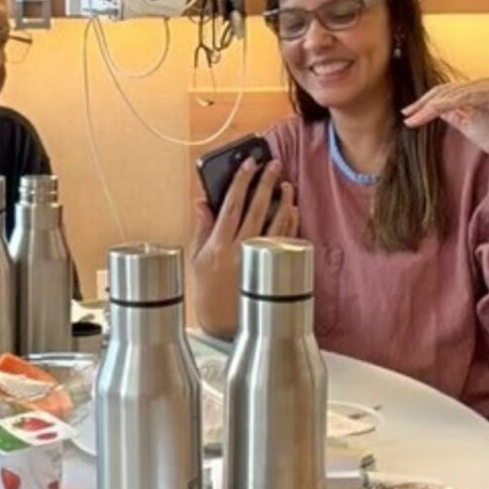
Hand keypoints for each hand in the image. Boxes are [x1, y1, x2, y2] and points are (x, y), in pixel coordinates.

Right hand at [187, 158, 298, 336]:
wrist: (224, 325)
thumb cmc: (208, 292)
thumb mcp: (196, 258)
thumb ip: (201, 228)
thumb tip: (202, 201)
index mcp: (218, 246)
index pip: (231, 206)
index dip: (240, 182)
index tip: (248, 163)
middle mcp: (240, 251)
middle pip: (256, 209)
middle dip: (265, 183)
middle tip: (273, 164)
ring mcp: (259, 261)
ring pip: (275, 223)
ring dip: (282, 201)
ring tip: (285, 184)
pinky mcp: (272, 270)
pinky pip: (285, 240)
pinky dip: (290, 222)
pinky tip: (292, 209)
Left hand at [401, 78, 488, 163]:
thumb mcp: (466, 124)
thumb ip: (452, 114)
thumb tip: (434, 108)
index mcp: (474, 90)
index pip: (443, 92)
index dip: (423, 102)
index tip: (407, 114)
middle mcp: (481, 85)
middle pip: (444, 91)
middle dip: (422, 104)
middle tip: (407, 116)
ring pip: (452, 94)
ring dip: (431, 106)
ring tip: (416, 118)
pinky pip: (467, 98)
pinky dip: (449, 103)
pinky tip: (435, 111)